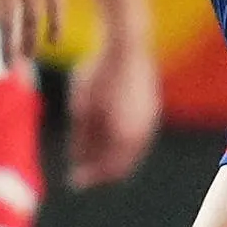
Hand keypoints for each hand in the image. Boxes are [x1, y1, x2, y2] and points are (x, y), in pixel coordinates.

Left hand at [67, 27, 160, 188]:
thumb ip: (80, 138)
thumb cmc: (98, 74)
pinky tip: (105, 132)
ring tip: (89, 151)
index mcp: (125, 137)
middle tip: (82, 171)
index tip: (74, 181)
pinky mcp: (152, 108)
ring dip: (112, 155)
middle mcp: (143, 134)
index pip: (109, 170)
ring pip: (131, 151)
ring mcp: (150, 121)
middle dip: (101, 169)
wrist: (126, 45)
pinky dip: (121, 141)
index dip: (91, 178)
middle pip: (123, 164)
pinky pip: (137, 135)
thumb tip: (77, 162)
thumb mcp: (82, 108)